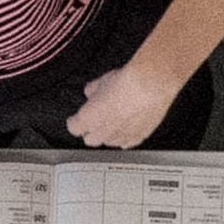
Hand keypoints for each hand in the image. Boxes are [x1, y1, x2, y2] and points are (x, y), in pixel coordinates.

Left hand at [62, 61, 177, 148]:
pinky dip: (126, 136)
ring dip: (109, 134)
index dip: (75, 122)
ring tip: (115, 121)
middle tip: (96, 120)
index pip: (74, 128)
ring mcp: (121, 136)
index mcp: (88, 118)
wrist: (150, 86)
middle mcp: (103, 132)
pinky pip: (127, 142)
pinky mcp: (138, 137)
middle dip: (91, 131)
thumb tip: (92, 91)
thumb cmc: (126, 83)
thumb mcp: (103, 81)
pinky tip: (128, 127)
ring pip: (109, 142)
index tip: (76, 118)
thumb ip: (93, 90)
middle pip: (90, 139)